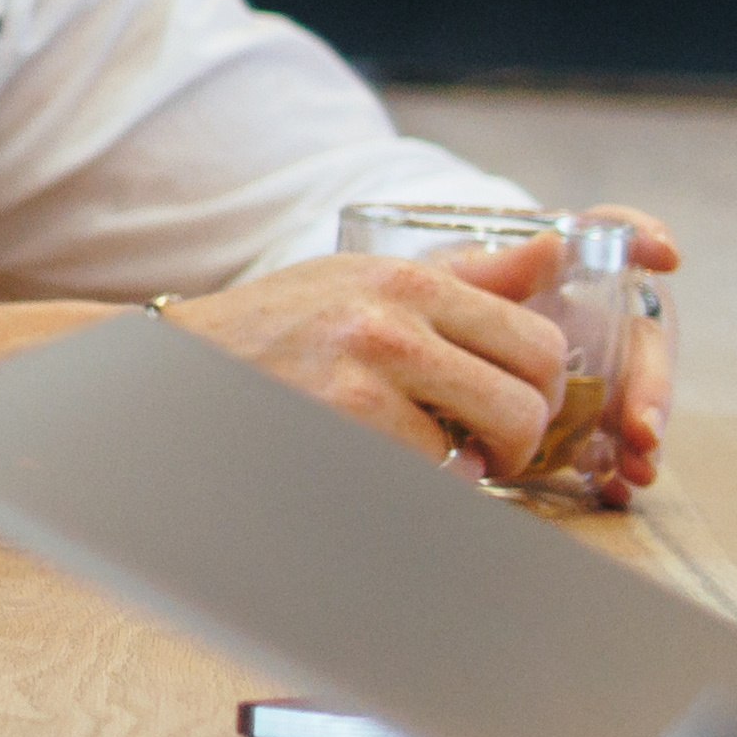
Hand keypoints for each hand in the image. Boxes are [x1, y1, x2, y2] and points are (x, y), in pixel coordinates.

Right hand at [154, 244, 572, 482]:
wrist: (180, 365)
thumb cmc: (282, 326)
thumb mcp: (367, 279)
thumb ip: (466, 274)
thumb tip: (556, 250)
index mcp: (410, 280)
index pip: (537, 339)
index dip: (547, 388)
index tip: (521, 404)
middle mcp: (392, 322)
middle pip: (528, 397)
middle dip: (526, 437)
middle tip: (497, 448)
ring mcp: (365, 379)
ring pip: (487, 445)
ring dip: (479, 468)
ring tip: (446, 460)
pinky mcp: (340, 430)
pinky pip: (431, 478)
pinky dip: (429, 486)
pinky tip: (398, 470)